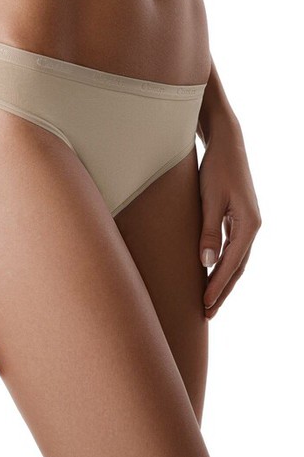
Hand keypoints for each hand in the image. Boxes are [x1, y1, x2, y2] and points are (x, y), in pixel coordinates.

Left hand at [198, 124, 261, 319]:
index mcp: (249, 224)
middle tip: (207, 313)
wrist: (226, 143)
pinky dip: (223, 264)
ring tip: (209, 300)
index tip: (205, 305)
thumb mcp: (209, 200)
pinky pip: (232, 248)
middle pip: (237, 267)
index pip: (231, 264)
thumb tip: (206, 263)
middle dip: (223, 291)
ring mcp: (247, 222)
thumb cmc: (217, 168)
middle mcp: (252, 226)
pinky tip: (211, 273)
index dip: (218, 286)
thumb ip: (209, 231)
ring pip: (236, 260)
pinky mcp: (239, 217)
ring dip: (223, 280)